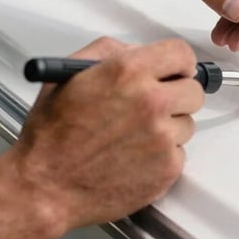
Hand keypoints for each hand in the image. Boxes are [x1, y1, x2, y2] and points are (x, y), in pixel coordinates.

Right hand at [13, 37, 203, 230]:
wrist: (44, 187)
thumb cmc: (51, 136)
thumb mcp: (69, 74)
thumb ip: (109, 52)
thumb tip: (137, 51)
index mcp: (128, 72)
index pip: (181, 54)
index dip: (178, 63)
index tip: (174, 72)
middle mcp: (151, 102)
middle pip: (194, 90)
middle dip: (176, 95)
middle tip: (154, 106)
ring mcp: (163, 137)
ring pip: (187, 124)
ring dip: (168, 127)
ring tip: (132, 136)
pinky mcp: (168, 167)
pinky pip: (178, 153)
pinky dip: (161, 156)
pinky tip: (133, 157)